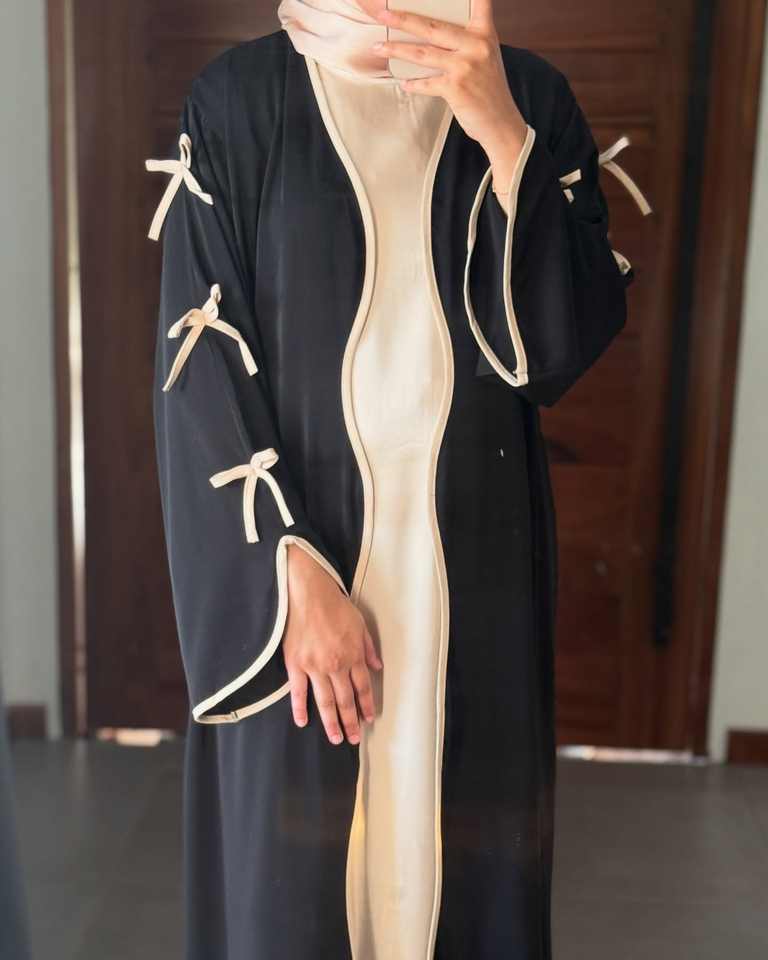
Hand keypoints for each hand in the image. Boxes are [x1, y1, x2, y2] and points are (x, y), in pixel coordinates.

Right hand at [283, 544, 382, 744]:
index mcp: (353, 654)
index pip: (363, 687)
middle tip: (354, 739)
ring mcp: (314, 666)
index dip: (367, 705)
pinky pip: (298, 692)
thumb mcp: (359, 623)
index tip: (369, 719)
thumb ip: (369, 647)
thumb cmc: (334, 604)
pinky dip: (299, 708)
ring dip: (331, 723)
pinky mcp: (295, 664)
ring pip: (325, 701)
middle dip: (351, 721)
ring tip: (336, 738)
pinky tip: (302, 722)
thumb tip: (377, 667)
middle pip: (345, 700)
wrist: (306, 592)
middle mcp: (336, 664)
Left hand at [371, 0, 527, 187]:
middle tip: (382, 15)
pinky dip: (413, 84)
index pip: (479, 2)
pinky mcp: (456, 87)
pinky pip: (426, 82)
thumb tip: (432, 34)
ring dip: (397, 50)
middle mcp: (476, 45)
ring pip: (423, 53)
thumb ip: (467, 41)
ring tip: (379, 48)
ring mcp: (465, 66)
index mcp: (484, 33)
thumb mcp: (486, 56)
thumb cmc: (489, 90)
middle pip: (433, 26)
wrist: (501, 123)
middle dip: (404, 19)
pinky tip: (403, 83)